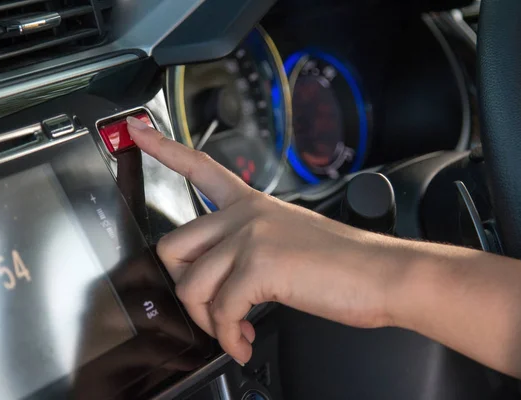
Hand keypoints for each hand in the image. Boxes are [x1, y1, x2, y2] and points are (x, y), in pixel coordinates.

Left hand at [126, 117, 397, 364]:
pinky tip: (243, 342)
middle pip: (173, 246)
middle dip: (183, 288)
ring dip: (208, 321)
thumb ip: (250, 249)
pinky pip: (220, 312)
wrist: (382, 275)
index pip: (200, 167)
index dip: (164, 148)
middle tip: (209, 307)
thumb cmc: (344, 264)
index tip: (138, 132)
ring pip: (192, 286)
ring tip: (234, 332)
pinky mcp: (259, 266)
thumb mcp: (290, 240)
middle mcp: (246, 215)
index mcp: (253, 204)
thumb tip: (223, 283)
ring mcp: (251, 237)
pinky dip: (227, 337)